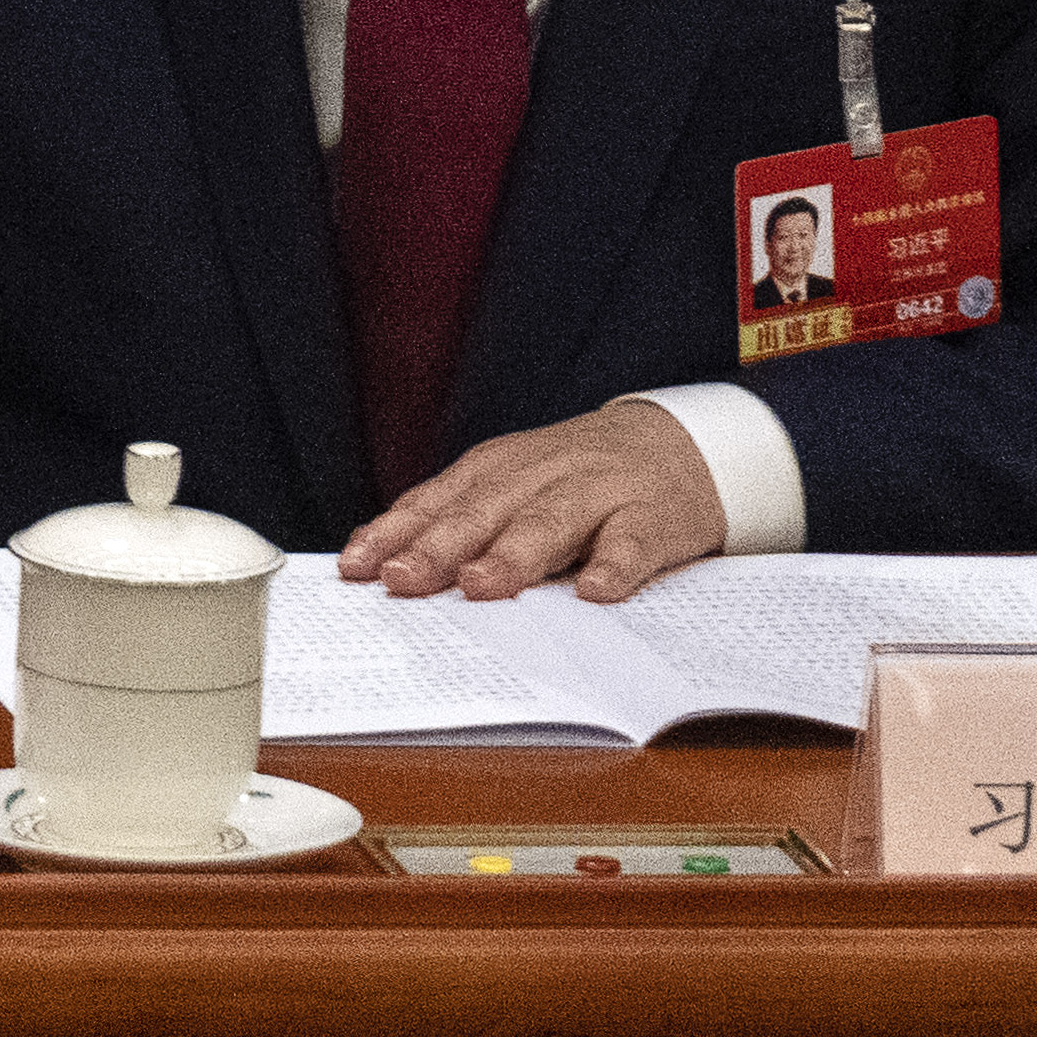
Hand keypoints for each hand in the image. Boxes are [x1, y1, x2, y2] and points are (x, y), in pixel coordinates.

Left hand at [336, 398, 726, 603]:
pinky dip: (615, 564)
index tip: (356, 568)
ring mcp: (599, 493)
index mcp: (501, 469)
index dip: (395, 533)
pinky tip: (596, 591)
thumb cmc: (578, 479)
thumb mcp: (514, 485)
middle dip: (440, 546)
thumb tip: (374, 563)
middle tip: (402, 580)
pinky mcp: (653, 517)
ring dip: (514, 553)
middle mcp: (543, 475)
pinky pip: (633, 541)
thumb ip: (455, 518)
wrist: (680, 445)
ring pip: (551, 522)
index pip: (438, 501)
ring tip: (480, 584)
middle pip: (485, 511)